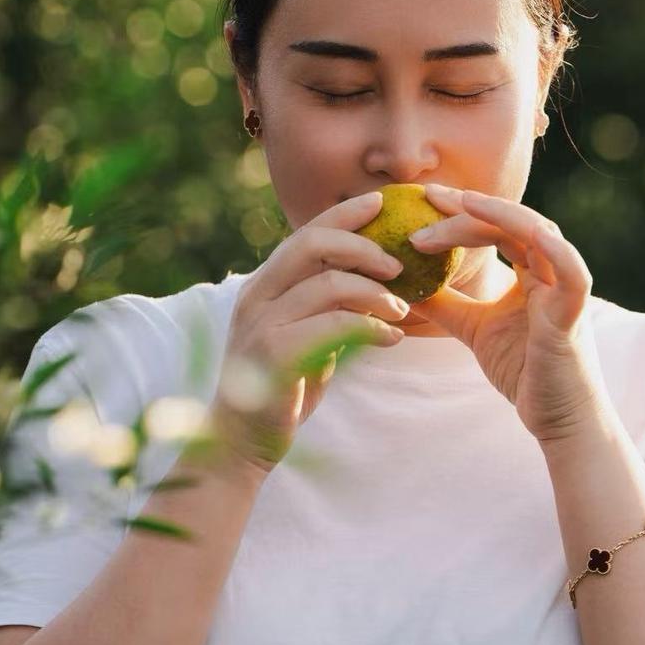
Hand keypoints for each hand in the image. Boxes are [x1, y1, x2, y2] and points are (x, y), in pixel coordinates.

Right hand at [207, 191, 407, 476]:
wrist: (243, 442)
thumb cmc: (285, 385)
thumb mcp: (306, 334)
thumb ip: (328, 304)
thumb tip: (376, 277)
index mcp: (264, 285)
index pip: (305, 232)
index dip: (344, 213)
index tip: (381, 202)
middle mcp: (258, 296)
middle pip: (312, 244)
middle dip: (363, 246)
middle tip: (399, 265)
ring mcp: (262, 324)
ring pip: (329, 284)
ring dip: (376, 293)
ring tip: (401, 310)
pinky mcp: (275, 355)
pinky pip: (334, 326)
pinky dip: (371, 327)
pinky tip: (391, 338)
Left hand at [407, 183, 606, 443]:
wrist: (558, 421)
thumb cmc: (524, 372)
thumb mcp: (473, 329)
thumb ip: (444, 304)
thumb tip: (403, 283)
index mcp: (531, 274)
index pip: (497, 228)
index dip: (462, 211)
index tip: (425, 200)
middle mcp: (550, 274)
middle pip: (514, 222)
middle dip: (473, 204)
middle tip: (431, 194)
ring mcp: (564, 291)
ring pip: (541, 234)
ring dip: (499, 217)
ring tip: (460, 204)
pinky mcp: (572, 316)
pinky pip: (573, 276)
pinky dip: (557, 252)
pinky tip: (531, 234)